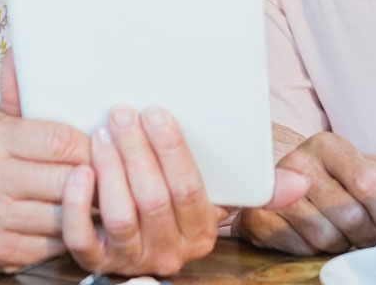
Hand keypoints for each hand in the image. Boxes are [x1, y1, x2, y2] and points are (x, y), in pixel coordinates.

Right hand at [0, 51, 90, 271]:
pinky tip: (81, 221)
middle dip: (96, 177)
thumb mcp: (0, 121)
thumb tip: (20, 52)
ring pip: (64, 215)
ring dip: (90, 208)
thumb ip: (19, 92)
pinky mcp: (2, 251)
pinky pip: (55, 244)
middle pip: (65, 179)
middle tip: (116, 173)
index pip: (57, 140)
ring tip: (106, 197)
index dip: (89, 143)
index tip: (104, 143)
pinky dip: (74, 233)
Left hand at [61, 105, 308, 275]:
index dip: (172, 150)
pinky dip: (76, 205)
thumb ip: (256, 188)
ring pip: (120, 216)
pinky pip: (81, 240)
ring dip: (109, 171)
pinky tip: (77, 172)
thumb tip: (300, 182)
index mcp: (201, 231)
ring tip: (101, 134)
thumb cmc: (177, 203)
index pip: (190, 189)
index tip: (155, 112)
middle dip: (136, 152)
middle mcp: (169, 251)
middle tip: (122, 113)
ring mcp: (130, 258)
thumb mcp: (218, 195)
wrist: (141, 243)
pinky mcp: (95, 263)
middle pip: (153, 199)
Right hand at [235, 130, 375, 254]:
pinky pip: (299, 247)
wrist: (291, 187)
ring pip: (324, 236)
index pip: (367, 185)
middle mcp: (298, 161)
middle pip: (347, 215)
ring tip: (339, 232)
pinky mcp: (259, 216)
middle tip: (364, 232)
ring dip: (339, 243)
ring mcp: (275, 188)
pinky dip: (313, 249)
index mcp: (328, 145)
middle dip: (364, 233)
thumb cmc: (341, 183)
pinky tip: (314, 236)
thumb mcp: (375, 171)